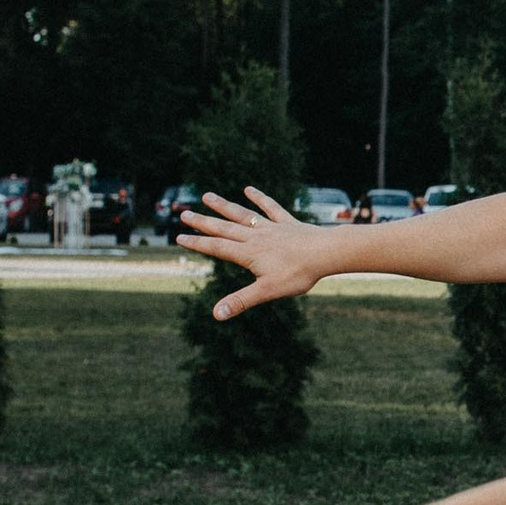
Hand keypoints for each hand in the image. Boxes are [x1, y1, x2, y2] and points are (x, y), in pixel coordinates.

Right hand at [175, 187, 327, 319]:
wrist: (326, 253)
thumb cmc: (298, 274)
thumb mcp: (267, 291)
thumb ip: (241, 301)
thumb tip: (216, 315)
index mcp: (248, 253)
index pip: (217, 248)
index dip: (198, 243)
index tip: (179, 238)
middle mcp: (256, 237)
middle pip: (224, 228)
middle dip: (203, 222)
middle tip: (183, 214)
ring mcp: (271, 227)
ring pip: (242, 214)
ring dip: (223, 206)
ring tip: (206, 196)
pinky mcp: (287, 223)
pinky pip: (270, 208)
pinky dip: (259, 198)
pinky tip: (248, 189)